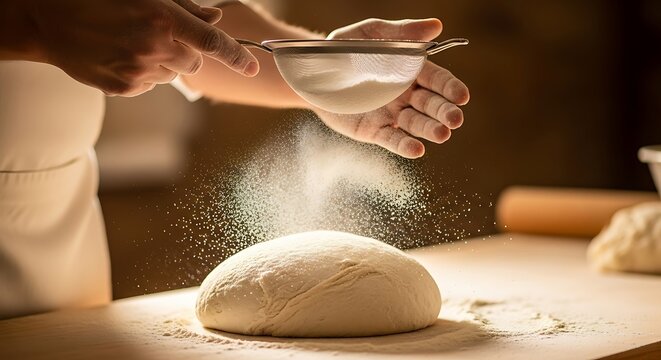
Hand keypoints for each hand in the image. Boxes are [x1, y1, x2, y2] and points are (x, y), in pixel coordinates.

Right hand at [28, 0, 258, 95]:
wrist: (48, 20)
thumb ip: (185, 7)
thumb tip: (216, 20)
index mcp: (164, 20)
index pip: (214, 42)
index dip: (237, 57)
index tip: (253, 67)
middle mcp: (156, 48)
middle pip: (195, 62)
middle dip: (186, 51)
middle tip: (159, 35)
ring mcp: (140, 71)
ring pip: (173, 74)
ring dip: (164, 62)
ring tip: (133, 43)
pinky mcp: (125, 88)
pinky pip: (150, 85)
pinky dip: (144, 74)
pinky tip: (121, 55)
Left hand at [318, 18, 469, 157]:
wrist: (311, 72)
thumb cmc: (344, 48)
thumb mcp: (371, 34)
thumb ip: (401, 32)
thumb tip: (436, 26)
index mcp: (410, 70)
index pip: (437, 80)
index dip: (450, 88)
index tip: (462, 96)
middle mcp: (406, 94)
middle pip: (431, 104)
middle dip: (445, 111)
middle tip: (455, 119)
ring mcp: (391, 114)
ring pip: (416, 124)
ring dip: (430, 129)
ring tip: (442, 134)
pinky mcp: (373, 131)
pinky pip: (392, 139)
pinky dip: (405, 146)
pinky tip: (417, 150)